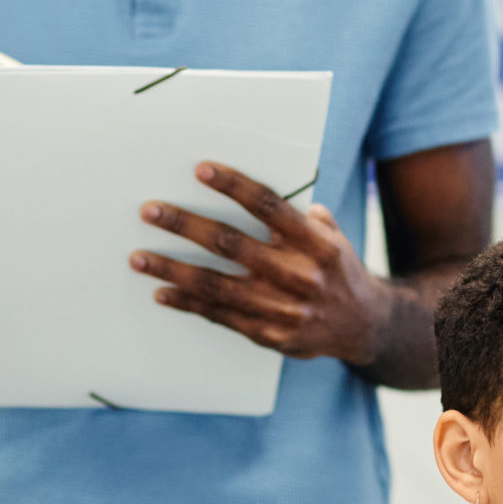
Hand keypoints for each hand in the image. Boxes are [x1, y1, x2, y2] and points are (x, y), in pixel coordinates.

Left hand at [132, 163, 391, 363]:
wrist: (364, 327)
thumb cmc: (338, 270)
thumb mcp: (333, 236)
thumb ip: (300, 215)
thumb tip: (254, 191)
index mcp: (315, 243)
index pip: (269, 206)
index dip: (233, 186)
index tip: (200, 169)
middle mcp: (298, 274)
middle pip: (232, 244)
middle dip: (186, 225)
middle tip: (150, 211)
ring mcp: (282, 308)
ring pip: (217, 285)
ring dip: (173, 270)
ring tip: (139, 257)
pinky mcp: (269, 334)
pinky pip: (220, 316)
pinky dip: (188, 304)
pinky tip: (160, 292)